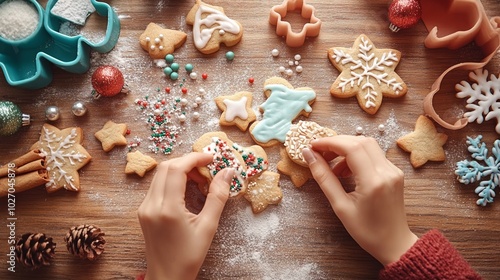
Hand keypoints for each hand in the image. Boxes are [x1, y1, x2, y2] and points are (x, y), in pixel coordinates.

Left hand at [137, 152, 233, 279]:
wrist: (166, 277)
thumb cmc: (189, 257)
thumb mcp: (208, 227)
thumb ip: (218, 197)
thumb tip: (228, 172)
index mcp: (167, 209)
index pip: (176, 169)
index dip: (194, 158)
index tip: (211, 158)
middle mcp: (151, 205)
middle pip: (165, 167)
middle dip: (187, 162)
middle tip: (207, 169)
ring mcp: (144, 207)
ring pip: (160, 175)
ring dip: (179, 170)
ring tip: (199, 180)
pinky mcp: (143, 211)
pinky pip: (157, 186)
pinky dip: (172, 180)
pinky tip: (187, 189)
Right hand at [302, 136, 417, 264]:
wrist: (394, 244)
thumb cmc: (366, 231)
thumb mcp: (340, 206)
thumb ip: (324, 178)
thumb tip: (308, 156)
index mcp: (373, 181)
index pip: (351, 147)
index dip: (329, 142)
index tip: (312, 146)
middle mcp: (387, 171)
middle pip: (360, 141)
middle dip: (337, 143)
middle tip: (319, 154)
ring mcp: (393, 171)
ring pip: (368, 145)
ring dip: (347, 149)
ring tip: (332, 166)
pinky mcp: (395, 172)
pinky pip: (374, 155)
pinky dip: (357, 156)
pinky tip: (346, 171)